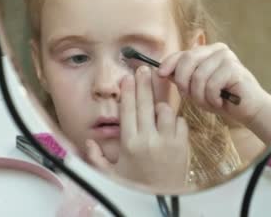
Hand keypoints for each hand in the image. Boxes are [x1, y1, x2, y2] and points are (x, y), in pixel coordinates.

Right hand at [86, 66, 188, 191]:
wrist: (162, 201)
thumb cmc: (136, 187)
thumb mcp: (111, 175)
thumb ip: (96, 158)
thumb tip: (88, 142)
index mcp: (129, 143)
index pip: (127, 110)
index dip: (127, 91)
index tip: (127, 77)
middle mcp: (148, 139)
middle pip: (145, 104)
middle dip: (144, 83)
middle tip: (143, 70)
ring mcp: (167, 141)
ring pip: (165, 110)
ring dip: (160, 107)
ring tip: (156, 109)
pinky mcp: (182, 145)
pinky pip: (180, 122)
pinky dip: (175, 121)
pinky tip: (168, 126)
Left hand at [157, 42, 270, 144]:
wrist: (248, 110)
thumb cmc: (221, 99)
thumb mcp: (196, 88)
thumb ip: (182, 78)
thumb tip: (160, 71)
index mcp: (207, 51)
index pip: (182, 53)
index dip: (169, 63)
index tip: (159, 74)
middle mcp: (217, 49)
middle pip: (187, 60)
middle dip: (183, 82)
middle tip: (190, 97)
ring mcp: (227, 57)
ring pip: (198, 76)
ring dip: (200, 95)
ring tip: (210, 102)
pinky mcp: (234, 68)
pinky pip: (211, 85)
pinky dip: (212, 98)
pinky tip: (220, 102)